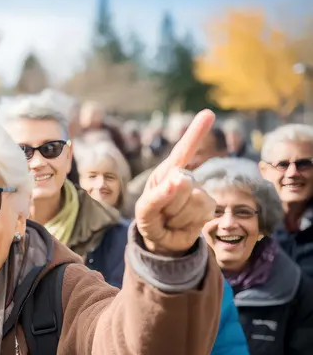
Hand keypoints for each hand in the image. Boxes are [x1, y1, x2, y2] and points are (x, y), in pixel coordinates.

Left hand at [135, 110, 216, 255]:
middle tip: (162, 212)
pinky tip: (182, 223)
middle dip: (168, 202)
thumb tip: (180, 178)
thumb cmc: (150, 220)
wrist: (163, 240)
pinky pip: (202, 211)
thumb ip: (158, 195)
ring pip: (193, 199)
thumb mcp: (145, 210)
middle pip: (183, 182)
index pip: (182, 150)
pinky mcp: (209, 205)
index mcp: (166, 172)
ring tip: (171, 218)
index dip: (195, 132)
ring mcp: (198, 190)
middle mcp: (185, 177)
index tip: (209, 114)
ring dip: (177, 214)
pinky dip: (188, 221)